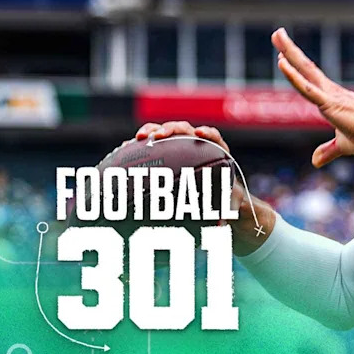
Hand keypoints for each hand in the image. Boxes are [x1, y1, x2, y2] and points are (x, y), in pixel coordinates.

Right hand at [134, 121, 250, 230]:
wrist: (216, 193)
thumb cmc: (224, 196)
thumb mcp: (227, 202)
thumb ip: (225, 209)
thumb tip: (221, 224)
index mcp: (216, 151)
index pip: (213, 136)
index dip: (207, 133)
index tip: (199, 134)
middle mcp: (196, 143)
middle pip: (184, 129)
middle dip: (171, 129)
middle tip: (159, 136)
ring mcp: (180, 144)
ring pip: (165, 132)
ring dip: (152, 131)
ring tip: (140, 137)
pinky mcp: (167, 148)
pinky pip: (153, 142)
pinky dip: (141, 144)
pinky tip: (126, 148)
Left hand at [271, 28, 353, 166]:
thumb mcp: (343, 145)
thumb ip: (328, 150)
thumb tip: (315, 161)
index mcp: (331, 99)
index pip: (309, 79)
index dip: (296, 68)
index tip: (284, 55)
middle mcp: (328, 91)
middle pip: (305, 66)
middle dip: (290, 50)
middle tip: (277, 33)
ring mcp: (328, 95)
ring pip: (304, 70)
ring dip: (289, 52)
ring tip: (277, 35)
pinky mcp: (329, 103)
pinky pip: (307, 88)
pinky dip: (293, 76)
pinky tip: (282, 62)